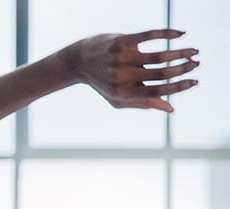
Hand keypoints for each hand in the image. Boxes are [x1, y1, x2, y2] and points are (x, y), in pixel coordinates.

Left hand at [67, 28, 199, 111]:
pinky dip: (168, 33)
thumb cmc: (102, 83)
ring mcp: (121, 58)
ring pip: (159, 56)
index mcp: (123, 93)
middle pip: (161, 74)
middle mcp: (122, 76)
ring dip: (180, 53)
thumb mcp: (119, 98)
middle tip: (197, 64)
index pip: (157, 91)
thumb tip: (172, 108)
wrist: (78, 61)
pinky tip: (181, 34)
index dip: (179, 87)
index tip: (195, 81)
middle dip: (183, 69)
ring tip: (193, 51)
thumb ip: (144, 102)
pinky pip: (149, 35)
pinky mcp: (121, 41)